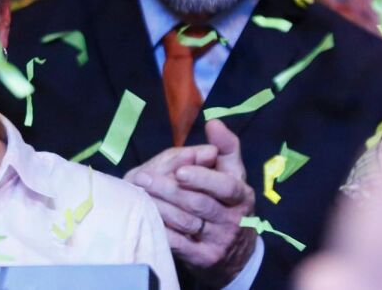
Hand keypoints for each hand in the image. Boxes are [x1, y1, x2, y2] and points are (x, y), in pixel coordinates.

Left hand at [126, 121, 256, 286]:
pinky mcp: (203, 259)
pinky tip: (146, 216)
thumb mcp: (234, 175)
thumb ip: (226, 148)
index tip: (180, 171)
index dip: (203, 178)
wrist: (238, 255)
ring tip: (139, 193)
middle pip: (199, 204)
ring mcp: (218, 242)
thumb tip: (214, 122)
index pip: (227, 187)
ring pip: (186, 223)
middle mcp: (233, 220)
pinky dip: (161, 229)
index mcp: (241, 197)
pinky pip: (178, 243)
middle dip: (169, 190)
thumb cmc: (229, 203)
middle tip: (143, 178)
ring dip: (160, 207)